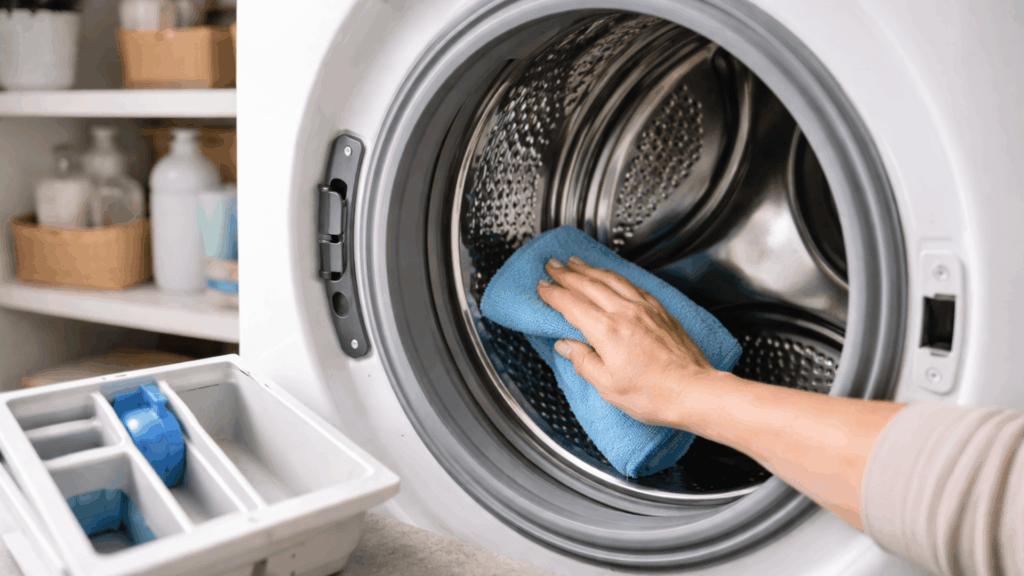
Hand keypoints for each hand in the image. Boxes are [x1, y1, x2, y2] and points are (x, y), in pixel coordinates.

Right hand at [537, 256, 720, 427]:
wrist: (694, 391)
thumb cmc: (654, 394)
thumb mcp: (607, 386)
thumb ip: (583, 361)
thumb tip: (566, 346)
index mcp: (607, 331)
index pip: (572, 304)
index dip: (554, 293)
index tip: (542, 287)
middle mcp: (625, 313)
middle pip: (589, 285)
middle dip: (567, 273)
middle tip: (553, 265)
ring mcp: (645, 309)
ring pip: (612, 280)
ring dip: (591, 270)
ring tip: (577, 263)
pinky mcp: (660, 311)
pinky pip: (633, 285)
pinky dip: (616, 277)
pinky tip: (612, 277)